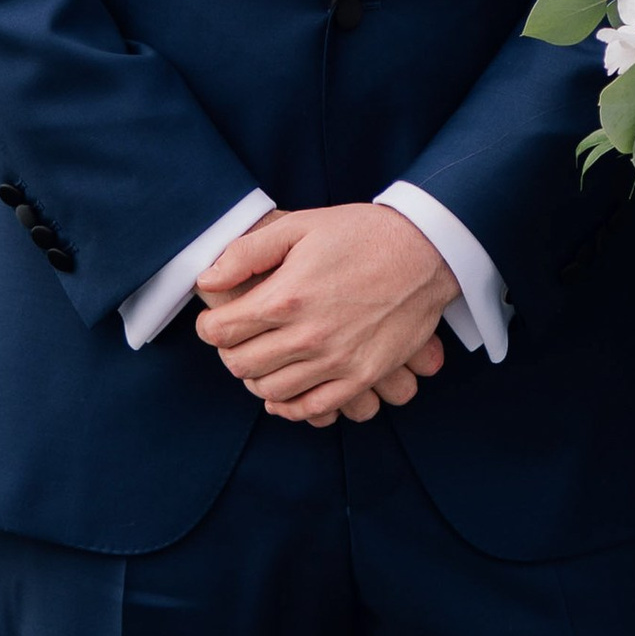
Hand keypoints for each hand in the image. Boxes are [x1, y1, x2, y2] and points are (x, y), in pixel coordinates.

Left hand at [194, 203, 453, 425]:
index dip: (209, 326)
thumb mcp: (299, 226)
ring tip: (263, 360)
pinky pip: (312, 408)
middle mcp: (307, 336)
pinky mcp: (361, 376)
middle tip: (238, 339)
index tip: (216, 319)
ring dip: (257, 378)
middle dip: (230, 352)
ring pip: (270, 391)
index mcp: (285, 298)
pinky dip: (290, 407)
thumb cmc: (361, 233)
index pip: (220, 332)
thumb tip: (207, 281)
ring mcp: (336, 360)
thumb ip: (247, 253)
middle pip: (240, 365)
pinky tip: (284, 393)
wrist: (427, 250)